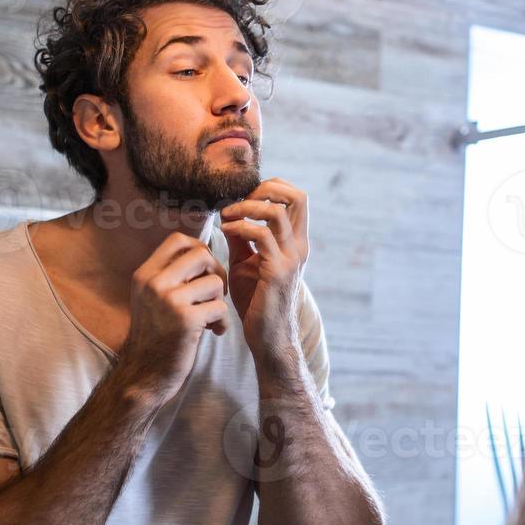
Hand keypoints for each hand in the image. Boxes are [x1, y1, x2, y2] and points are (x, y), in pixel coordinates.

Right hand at [118, 232, 229, 404]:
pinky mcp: (186, 320)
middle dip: (216, 272)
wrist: (144, 374)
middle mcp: (154, 283)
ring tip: (211, 318)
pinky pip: (220, 307)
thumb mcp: (152, 298)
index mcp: (145, 274)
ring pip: (215, 282)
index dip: (199, 248)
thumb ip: (170, 275)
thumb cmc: (157, 335)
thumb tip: (203, 252)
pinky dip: (222, 321)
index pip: (178, 239)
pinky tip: (214, 332)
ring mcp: (169, 300)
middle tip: (214, 293)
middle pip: (201, 254)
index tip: (204, 269)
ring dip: (220, 301)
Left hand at [218, 178, 309, 367]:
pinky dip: (240, 227)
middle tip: (239, 201)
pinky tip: (225, 231)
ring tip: (227, 215)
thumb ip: (241, 238)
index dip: (271, 187)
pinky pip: (261, 236)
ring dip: (246, 207)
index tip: (245, 198)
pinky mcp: (278, 271)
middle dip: (264, 188)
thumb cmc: (256, 301)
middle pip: (296, 196)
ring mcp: (291, 257)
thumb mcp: (246, 262)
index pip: (296, 197)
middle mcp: (299, 246)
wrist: (267, 337)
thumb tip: (228, 215)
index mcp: (295, 241)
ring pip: (276, 212)